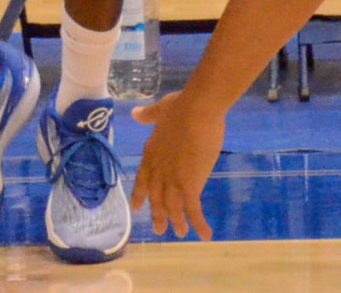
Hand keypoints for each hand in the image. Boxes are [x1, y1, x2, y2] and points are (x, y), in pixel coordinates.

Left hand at [130, 87, 226, 238]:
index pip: (143, 178)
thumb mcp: (161, 109)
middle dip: (158, 214)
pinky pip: (193, 210)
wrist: (197, 110)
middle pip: (156, 197)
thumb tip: (135, 114)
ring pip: (173, 207)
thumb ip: (148, 115)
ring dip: (176, 222)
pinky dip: (199, 224)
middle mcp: (159, 170)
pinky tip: (205, 235)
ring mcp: (173, 179)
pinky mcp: (190, 185)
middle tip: (159, 229)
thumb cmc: (182, 106)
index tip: (137, 207)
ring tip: (180, 233)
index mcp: (151, 152)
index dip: (140, 193)